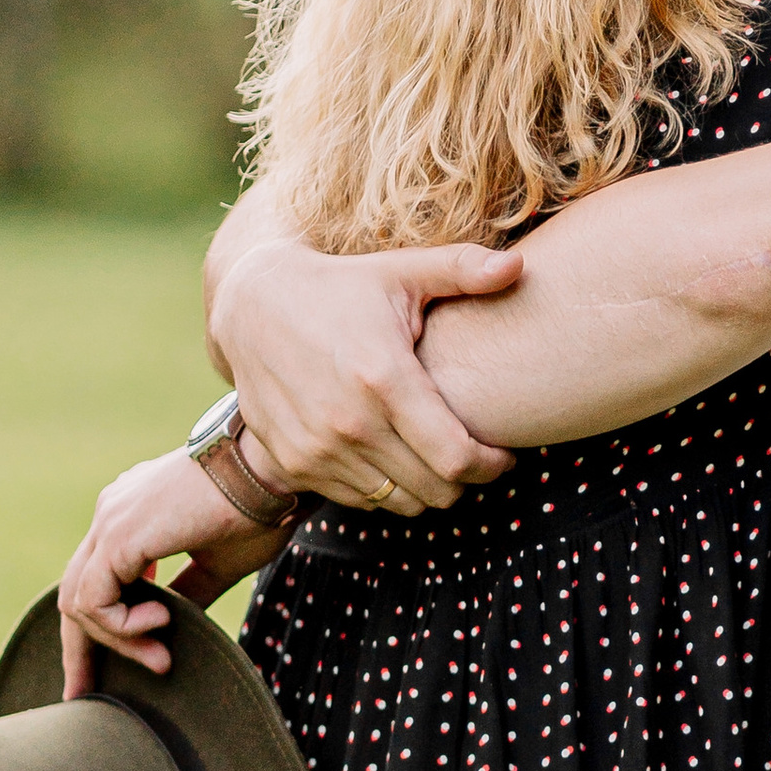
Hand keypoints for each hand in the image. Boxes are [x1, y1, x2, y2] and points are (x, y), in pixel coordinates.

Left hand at [59, 450, 283, 692]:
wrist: (271, 469)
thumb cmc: (258, 508)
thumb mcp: (217, 562)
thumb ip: (186, 592)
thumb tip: (166, 633)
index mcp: (131, 513)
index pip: (95, 578)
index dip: (96, 627)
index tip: (101, 670)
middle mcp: (111, 513)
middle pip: (76, 593)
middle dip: (80, 649)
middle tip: (82, 694)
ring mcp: (109, 521)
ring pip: (80, 602)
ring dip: (118, 642)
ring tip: (162, 657)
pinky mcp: (118, 536)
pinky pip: (94, 601)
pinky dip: (121, 626)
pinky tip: (161, 622)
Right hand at [208, 239, 522, 507]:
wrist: (251, 306)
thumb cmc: (339, 286)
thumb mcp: (400, 271)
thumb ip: (463, 270)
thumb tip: (519, 268)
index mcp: (384, 379)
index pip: (456, 457)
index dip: (491, 466)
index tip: (504, 456)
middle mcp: (348, 423)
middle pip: (435, 490)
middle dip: (466, 480)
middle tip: (476, 457)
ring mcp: (317, 449)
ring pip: (399, 503)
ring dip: (426, 488)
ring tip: (436, 457)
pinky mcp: (294, 464)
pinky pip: (359, 499)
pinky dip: (384, 488)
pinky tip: (393, 455)